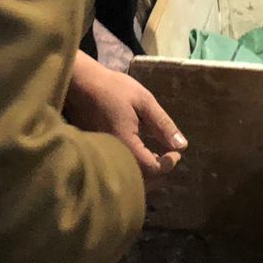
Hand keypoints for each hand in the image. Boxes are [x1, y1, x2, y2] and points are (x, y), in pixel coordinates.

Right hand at [65, 51, 185, 177]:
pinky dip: (133, 166)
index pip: (153, 168)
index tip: (177, 152)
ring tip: (156, 156)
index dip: (169, 163)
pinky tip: (140, 152)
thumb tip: (182, 145)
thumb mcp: (144, 101)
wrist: (80, 83)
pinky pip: (119, 167)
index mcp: (126, 144)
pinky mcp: (98, 151)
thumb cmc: (112, 88)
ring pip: (129, 175)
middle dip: (159, 171)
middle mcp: (113, 155)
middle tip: (169, 156)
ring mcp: (103, 155)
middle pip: (141, 179)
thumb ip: (163, 124)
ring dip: (146, 170)